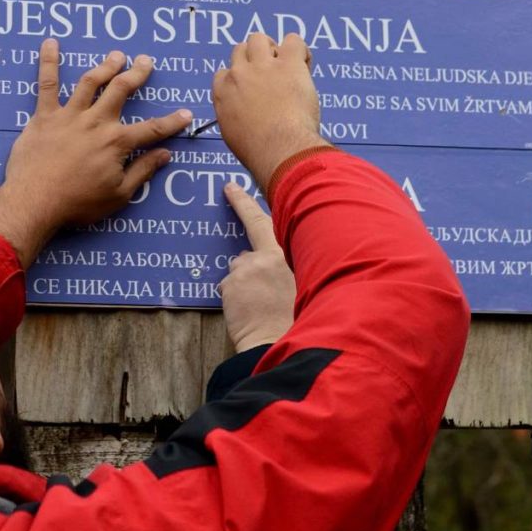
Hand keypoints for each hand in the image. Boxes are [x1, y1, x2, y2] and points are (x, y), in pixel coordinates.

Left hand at [0, 40, 192, 264]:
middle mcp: (96, 122)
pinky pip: (47, 84)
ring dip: (105, 66)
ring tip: (116, 55)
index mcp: (116, 142)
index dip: (171, 122)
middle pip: (121, 91)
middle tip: (145, 61)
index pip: (151, 129)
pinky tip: (51, 43)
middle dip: (136, 74)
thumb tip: (165, 154)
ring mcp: (69, 115)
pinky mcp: (45, 116)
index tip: (185, 113)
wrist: (35, 201)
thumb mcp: (118, 195)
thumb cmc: (77, 203)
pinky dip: (48, 62)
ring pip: (91, 82)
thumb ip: (142, 171)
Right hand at [210, 32, 328, 191]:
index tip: (252, 89)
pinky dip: (300, 50)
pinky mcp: (288, 64)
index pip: (225, 72)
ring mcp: (263, 66)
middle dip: (254, 58)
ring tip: (285, 62)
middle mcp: (239, 74)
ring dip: (271, 47)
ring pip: (259, 38)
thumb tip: (244, 115)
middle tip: (270, 73)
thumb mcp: (232, 134)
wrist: (279, 148)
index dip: (240, 77)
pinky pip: (293, 41)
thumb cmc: (258, 151)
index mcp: (223, 91)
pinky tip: (304, 64)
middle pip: (240, 49)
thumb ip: (234, 116)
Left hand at [219, 181, 296, 351]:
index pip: (262, 221)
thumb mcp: (303, 285)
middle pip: (247, 255)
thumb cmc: (295, 320)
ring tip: (259, 309)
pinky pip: (228, 289)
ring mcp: (246, 269)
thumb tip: (268, 269)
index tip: (229, 187)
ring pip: (237, 273)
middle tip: (256, 289)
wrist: (278, 343)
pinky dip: (234, 299)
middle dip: (249, 271)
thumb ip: (285, 268)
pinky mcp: (231, 284)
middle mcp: (265, 257)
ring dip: (243, 286)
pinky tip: (248, 312)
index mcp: (286, 255)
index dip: (244, 202)